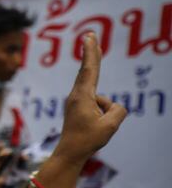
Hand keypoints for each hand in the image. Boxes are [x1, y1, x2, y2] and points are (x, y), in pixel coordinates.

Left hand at [53, 33, 126, 165]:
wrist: (69, 153)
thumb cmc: (88, 140)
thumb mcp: (111, 126)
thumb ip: (118, 110)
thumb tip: (112, 105)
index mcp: (82, 97)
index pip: (89, 70)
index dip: (91, 52)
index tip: (89, 37)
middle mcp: (76, 95)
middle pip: (88, 72)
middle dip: (92, 54)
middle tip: (89, 34)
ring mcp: (76, 101)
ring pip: (100, 99)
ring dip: (105, 112)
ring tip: (95, 128)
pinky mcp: (77, 107)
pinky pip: (97, 105)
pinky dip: (103, 114)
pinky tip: (95, 127)